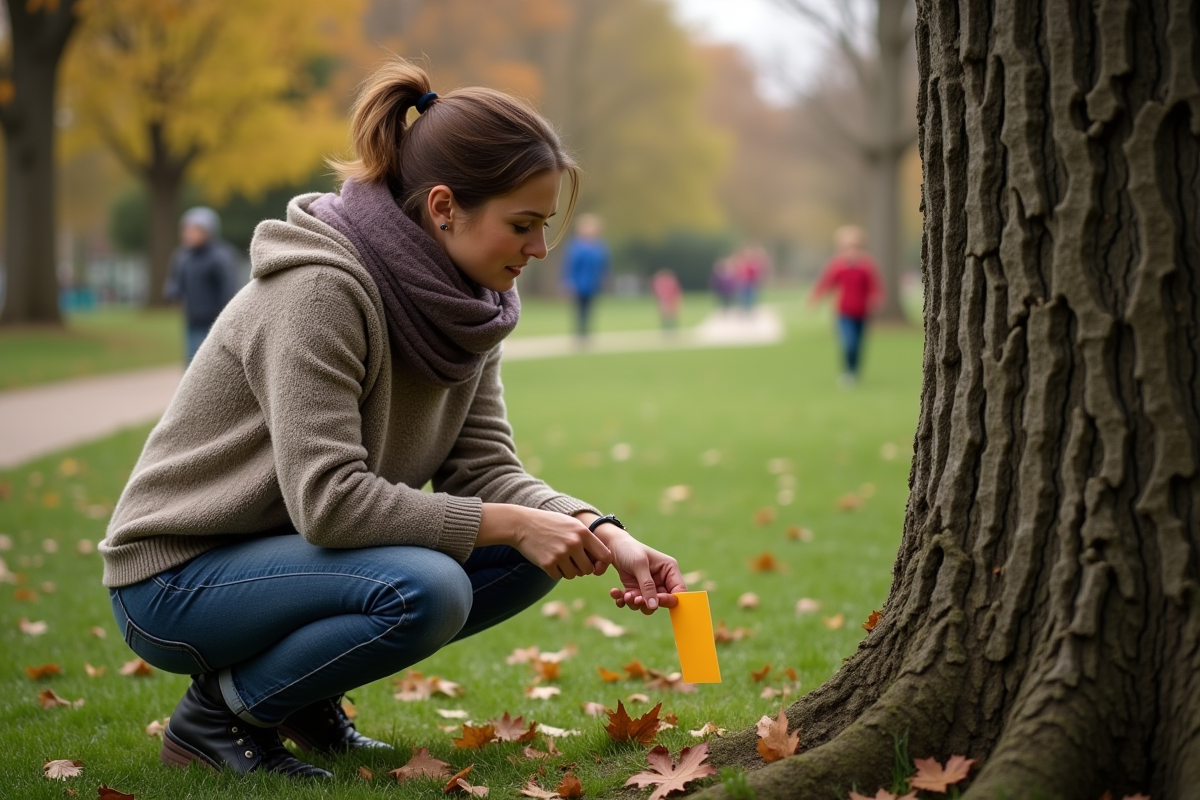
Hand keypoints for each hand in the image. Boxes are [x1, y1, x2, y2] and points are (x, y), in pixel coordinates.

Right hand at [479, 504, 610, 579]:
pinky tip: (549, 559)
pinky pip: (558, 576)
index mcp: (583, 532)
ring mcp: (560, 554)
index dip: (601, 564)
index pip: (605, 556)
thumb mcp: (572, 524)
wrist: (522, 524)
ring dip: (568, 571)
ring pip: (573, 575)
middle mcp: (574, 543)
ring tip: (559, 558)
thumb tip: (603, 560)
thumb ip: (587, 539)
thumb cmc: (550, 524)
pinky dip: (555, 571)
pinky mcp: (548, 563)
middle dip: (582, 569)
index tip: (594, 564)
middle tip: (572, 561)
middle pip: (588, 569)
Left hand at [603, 533, 685, 614]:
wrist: (613, 546)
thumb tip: (653, 606)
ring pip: (647, 605)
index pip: (678, 591)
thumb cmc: (630, 550)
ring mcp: (649, 587)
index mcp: (670, 570)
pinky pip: (633, 602)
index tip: (655, 602)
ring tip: (625, 595)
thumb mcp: (639, 565)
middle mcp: (662, 580)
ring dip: (635, 603)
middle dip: (648, 603)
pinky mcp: (637, 590)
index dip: (669, 600)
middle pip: (662, 602)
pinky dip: (624, 601)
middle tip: (636, 599)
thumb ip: (647, 586)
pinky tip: (616, 593)